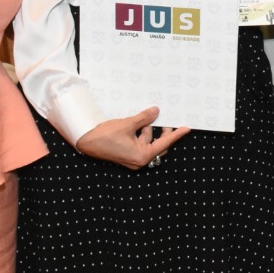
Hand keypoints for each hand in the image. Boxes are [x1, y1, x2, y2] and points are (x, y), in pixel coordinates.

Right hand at [75, 107, 190, 168]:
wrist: (86, 141)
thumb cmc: (105, 136)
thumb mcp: (128, 124)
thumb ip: (144, 118)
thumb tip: (156, 112)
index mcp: (142, 156)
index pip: (164, 143)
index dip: (176, 135)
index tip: (187, 128)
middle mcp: (139, 160)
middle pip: (158, 146)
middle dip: (162, 132)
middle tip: (167, 119)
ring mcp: (133, 158)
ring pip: (148, 143)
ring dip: (149, 131)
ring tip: (147, 117)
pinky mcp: (127, 154)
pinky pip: (140, 143)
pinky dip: (141, 133)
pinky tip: (139, 123)